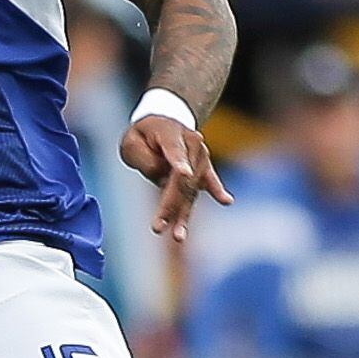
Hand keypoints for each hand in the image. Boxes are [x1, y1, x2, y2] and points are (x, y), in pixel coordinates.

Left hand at [122, 109, 231, 246]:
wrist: (165, 121)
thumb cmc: (144, 135)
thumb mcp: (132, 142)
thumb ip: (145, 159)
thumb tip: (163, 177)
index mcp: (170, 132)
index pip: (174, 151)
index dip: (178, 163)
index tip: (182, 173)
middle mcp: (191, 143)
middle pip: (181, 178)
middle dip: (170, 204)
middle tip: (158, 227)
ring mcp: (200, 156)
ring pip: (192, 188)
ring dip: (184, 213)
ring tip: (178, 236)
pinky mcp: (204, 167)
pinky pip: (210, 181)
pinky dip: (218, 191)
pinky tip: (226, 200)